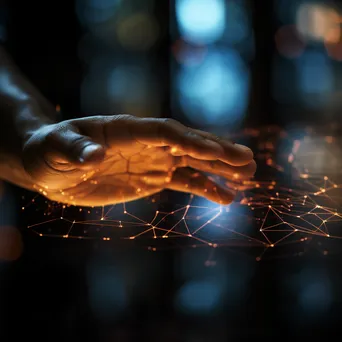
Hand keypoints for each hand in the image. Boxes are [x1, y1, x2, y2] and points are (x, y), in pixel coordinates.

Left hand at [22, 115, 255, 205]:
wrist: (54, 166)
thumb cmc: (50, 150)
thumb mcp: (55, 148)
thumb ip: (75, 149)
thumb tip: (95, 155)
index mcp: (126, 129)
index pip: (165, 131)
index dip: (190, 141)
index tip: (217, 153)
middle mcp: (147, 142)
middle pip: (188, 143)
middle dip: (218, 152)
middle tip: (249, 161)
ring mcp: (153, 160)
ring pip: (193, 162)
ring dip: (221, 169)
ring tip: (249, 176)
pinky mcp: (153, 178)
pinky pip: (185, 182)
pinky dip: (206, 188)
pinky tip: (226, 196)